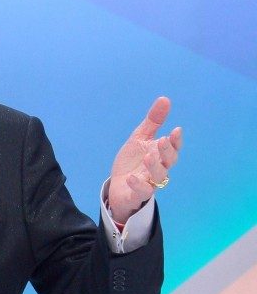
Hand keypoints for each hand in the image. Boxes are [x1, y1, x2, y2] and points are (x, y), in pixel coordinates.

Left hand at [108, 97, 182, 223]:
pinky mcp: (136, 194)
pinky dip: (138, 185)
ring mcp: (148, 182)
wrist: (118, 186)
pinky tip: (132, 177)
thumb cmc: (132, 161)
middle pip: (168, 162)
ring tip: (148, 157)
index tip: (176, 130)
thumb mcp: (140, 139)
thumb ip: (153, 122)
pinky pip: (141, 192)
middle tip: (163, 140)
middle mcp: (158, 169)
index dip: (176, 141)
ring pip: (158, 177)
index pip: (173, 148)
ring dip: (155, 167)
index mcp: (160, 155)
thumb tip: (165, 99)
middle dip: (167, 152)